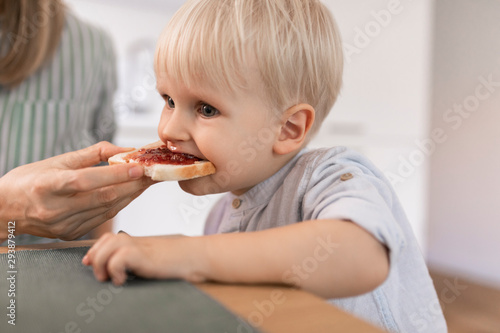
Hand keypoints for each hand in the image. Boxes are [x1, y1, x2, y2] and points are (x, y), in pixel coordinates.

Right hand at [0, 141, 153, 239]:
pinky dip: (119, 205)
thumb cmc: (29, 181)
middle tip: (153, 172)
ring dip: (131, 194)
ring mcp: (64, 225)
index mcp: (48, 186)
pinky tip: (131, 194)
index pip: (87, 180)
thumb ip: (92, 154)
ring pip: (107, 209)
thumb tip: (123, 150)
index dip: (115, 174)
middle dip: (133, 184)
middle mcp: (56, 209)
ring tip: (147, 181)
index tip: (138, 166)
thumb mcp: (56, 161)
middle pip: (103, 197)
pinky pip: (102, 218)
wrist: (5, 210)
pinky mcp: (71, 233)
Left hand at [82, 233, 199, 284]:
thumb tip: (118, 269)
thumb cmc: (178, 260)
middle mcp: (134, 240)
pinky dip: (115, 271)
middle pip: (102, 241)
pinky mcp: (143, 254)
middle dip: (95, 259)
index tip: (89, 262)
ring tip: (110, 278)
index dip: (94, 251)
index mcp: (135, 241)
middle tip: (103, 276)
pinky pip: (117, 259)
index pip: (106, 239)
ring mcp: (138, 245)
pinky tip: (123, 279)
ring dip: (101, 265)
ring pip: (105, 248)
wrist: (196, 255)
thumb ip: (137, 259)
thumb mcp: (152, 257)